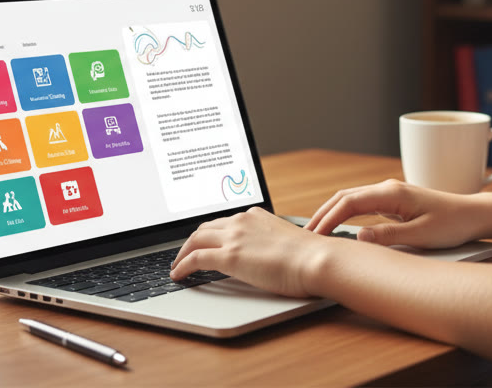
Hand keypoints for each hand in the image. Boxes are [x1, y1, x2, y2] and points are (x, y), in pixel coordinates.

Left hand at [169, 207, 329, 297]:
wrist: (315, 260)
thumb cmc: (309, 256)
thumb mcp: (284, 241)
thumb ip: (269, 242)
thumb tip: (264, 255)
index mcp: (256, 215)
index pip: (224, 222)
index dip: (209, 234)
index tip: (203, 242)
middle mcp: (242, 221)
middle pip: (205, 228)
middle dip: (192, 241)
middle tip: (185, 254)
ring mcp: (234, 237)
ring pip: (195, 240)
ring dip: (182, 253)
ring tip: (177, 266)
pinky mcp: (229, 256)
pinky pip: (195, 259)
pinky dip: (182, 266)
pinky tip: (178, 275)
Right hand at [305, 179, 480, 248]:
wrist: (473, 214)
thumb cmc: (452, 224)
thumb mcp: (421, 236)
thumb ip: (389, 236)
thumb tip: (359, 237)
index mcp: (392, 193)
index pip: (349, 203)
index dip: (329, 219)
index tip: (314, 236)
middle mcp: (388, 188)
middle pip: (344, 197)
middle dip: (323, 214)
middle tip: (306, 235)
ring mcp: (390, 193)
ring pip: (351, 199)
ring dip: (332, 213)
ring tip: (316, 232)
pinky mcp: (394, 202)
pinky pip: (362, 205)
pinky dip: (345, 214)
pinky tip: (339, 227)